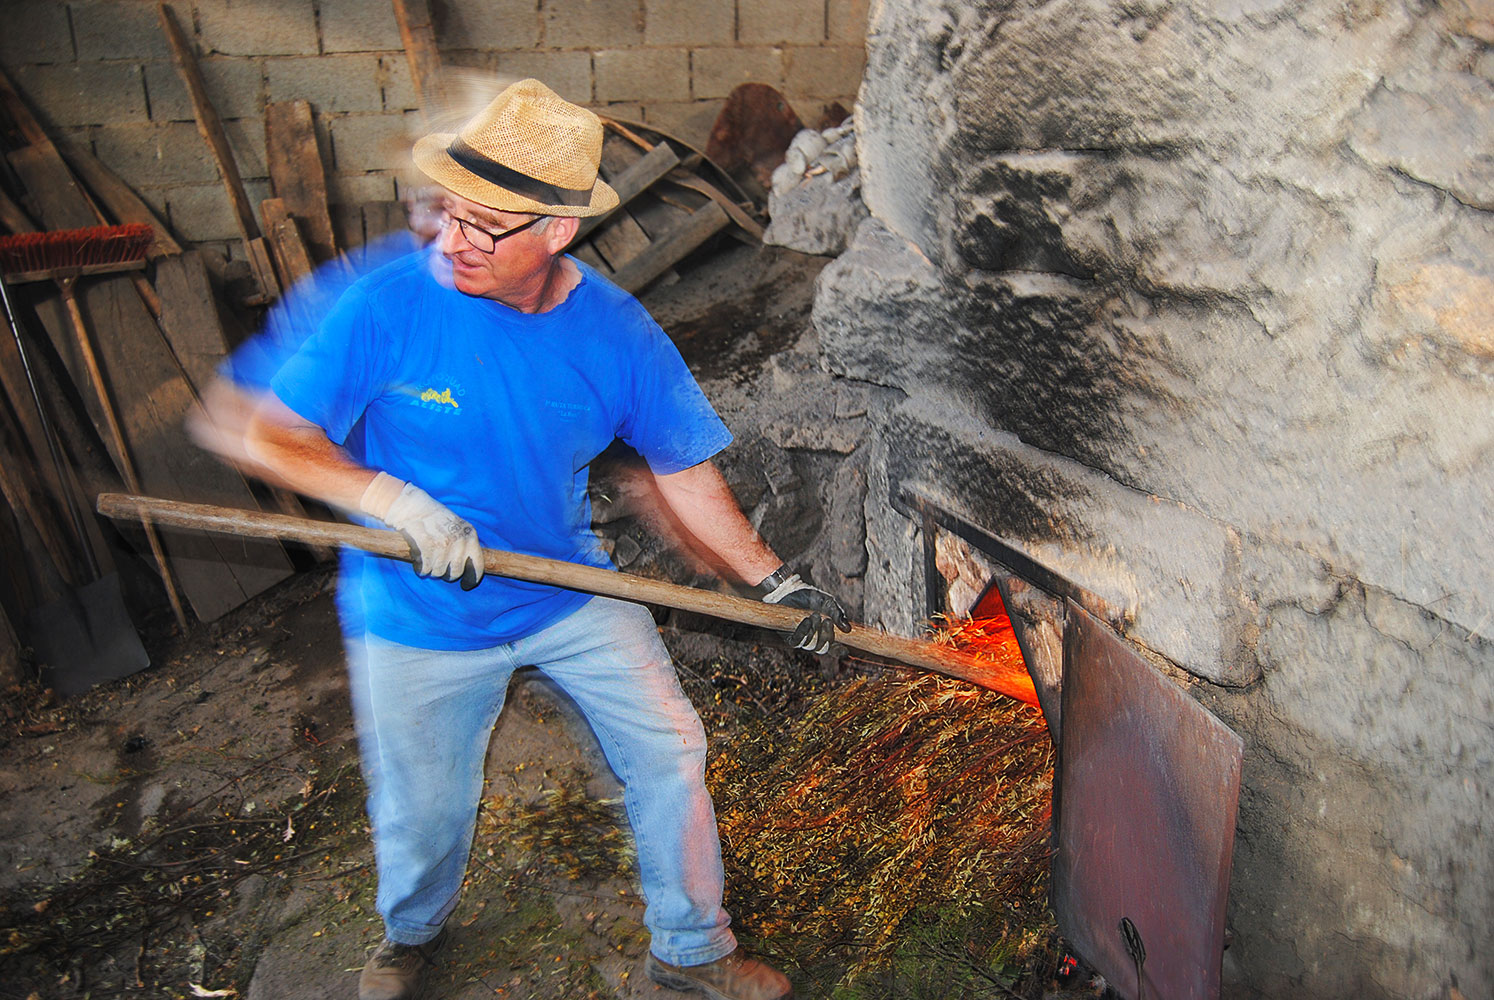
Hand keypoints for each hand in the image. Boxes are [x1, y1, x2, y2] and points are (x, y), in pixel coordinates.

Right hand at [361, 472, 483, 588]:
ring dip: (430, 569)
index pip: (477, 565)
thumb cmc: (433, 517)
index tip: (465, 585)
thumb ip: (463, 544)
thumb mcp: (456, 526)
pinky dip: (420, 568)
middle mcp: (459, 540)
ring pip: (438, 573)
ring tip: (426, 556)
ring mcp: (443, 544)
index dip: (472, 579)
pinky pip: (424, 569)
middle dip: (445, 573)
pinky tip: (418, 559)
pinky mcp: (426, 547)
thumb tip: (468, 569)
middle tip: (437, 564)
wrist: (411, 506)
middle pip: (454, 573)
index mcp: (470, 535)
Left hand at [755, 566, 850, 653]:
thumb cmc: (811, 598)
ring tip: (815, 615)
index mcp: (825, 635)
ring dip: (814, 631)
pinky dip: (802, 632)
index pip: (834, 649)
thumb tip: (848, 629)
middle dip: (827, 636)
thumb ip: (838, 615)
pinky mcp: (788, 637)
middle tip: (828, 621)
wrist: (791, 589)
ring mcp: (801, 640)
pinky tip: (806, 621)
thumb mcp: (828, 603)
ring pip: (810, 645)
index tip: (845, 650)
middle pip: (822, 648)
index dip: (839, 652)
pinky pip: (796, 641)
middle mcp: (814, 640)